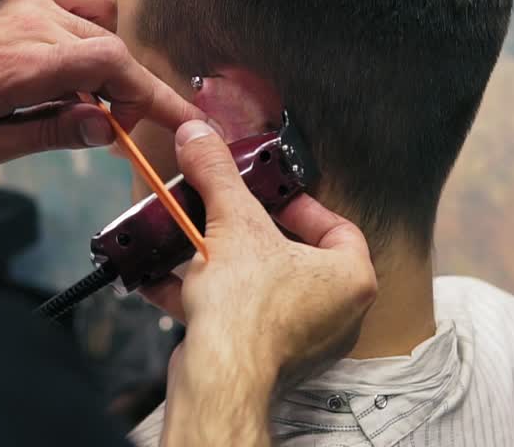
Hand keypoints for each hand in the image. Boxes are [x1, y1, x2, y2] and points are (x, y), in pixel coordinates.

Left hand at [0, 0, 203, 166]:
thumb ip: (47, 133)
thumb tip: (106, 129)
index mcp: (24, 66)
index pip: (116, 69)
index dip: (158, 94)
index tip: (186, 118)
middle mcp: (34, 22)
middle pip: (115, 50)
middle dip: (129, 93)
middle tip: (118, 127)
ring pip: (103, 22)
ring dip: (112, 59)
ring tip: (94, 93)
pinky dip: (98, 20)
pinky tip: (82, 49)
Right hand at [156, 121, 376, 428]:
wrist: (218, 377)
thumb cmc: (248, 310)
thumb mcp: (232, 222)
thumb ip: (218, 175)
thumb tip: (201, 137)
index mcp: (351, 280)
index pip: (337, 227)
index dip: (300, 204)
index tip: (268, 194)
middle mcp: (334, 314)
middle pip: (291, 255)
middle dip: (249, 232)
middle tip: (226, 213)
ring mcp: (298, 340)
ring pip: (257, 286)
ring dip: (220, 262)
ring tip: (191, 239)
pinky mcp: (260, 359)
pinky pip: (232, 317)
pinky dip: (201, 296)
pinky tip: (162, 277)